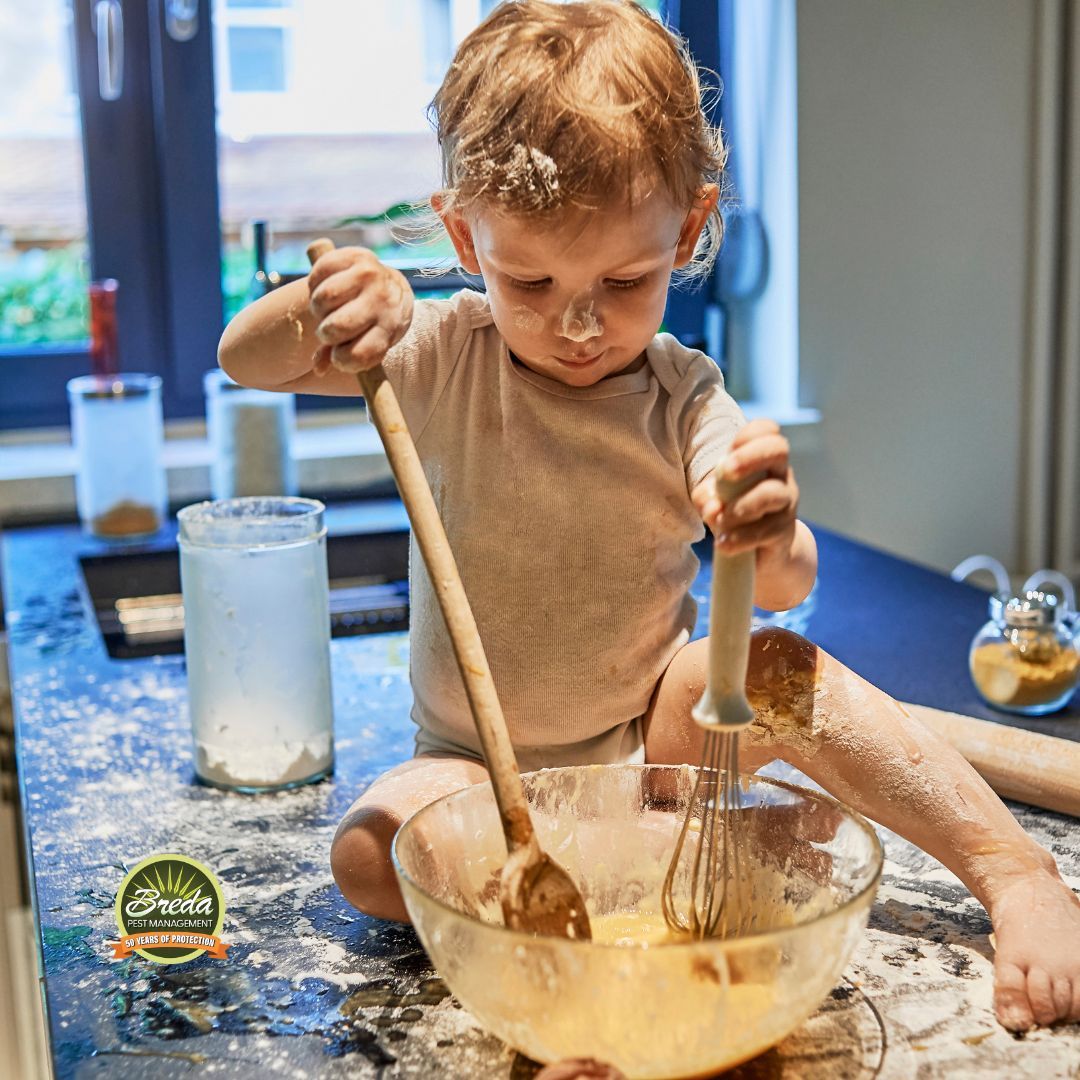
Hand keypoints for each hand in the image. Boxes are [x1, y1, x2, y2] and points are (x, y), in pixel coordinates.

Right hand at [306, 247, 413, 374]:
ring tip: (328, 307)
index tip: (338, 356)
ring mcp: (370, 276)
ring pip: (323, 299)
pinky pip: (318, 273)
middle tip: (330, 328)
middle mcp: (383, 301)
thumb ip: (340, 356)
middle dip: (325, 333)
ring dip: (318, 307)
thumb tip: (318, 368)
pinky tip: (325, 287)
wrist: (391, 287)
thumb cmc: (371, 323)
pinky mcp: (356, 256)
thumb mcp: (364, 342)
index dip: (340, 360)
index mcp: (389, 329)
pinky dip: (314, 283)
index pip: (357, 355)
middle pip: (336, 327)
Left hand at [692, 418, 799, 563]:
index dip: (748, 434)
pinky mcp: (784, 531)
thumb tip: (711, 506)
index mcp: (763, 460)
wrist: (763, 553)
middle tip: (726, 472)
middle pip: (778, 448)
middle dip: (749, 456)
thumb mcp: (716, 499)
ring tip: (719, 520)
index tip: (729, 451)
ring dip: (740, 505)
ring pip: (772, 493)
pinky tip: (723, 542)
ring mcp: (786, 503)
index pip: (767, 430)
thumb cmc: (736, 513)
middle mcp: (780, 476)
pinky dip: (740, 537)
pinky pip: (766, 530)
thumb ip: (706, 496)